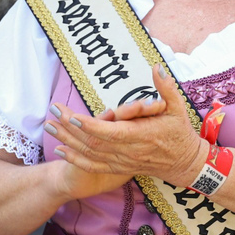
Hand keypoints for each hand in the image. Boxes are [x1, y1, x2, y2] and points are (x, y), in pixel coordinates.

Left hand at [45, 64, 207, 186]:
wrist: (185, 163)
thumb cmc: (180, 133)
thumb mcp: (178, 108)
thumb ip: (166, 88)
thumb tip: (156, 67)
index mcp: (142, 136)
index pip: (111, 132)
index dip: (90, 126)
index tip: (72, 116)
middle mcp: (129, 152)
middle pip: (94, 142)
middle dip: (70, 129)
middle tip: (53, 113)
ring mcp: (122, 162)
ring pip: (90, 154)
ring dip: (68, 141)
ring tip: (49, 128)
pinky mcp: (119, 167)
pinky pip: (93, 165)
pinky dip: (75, 159)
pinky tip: (61, 151)